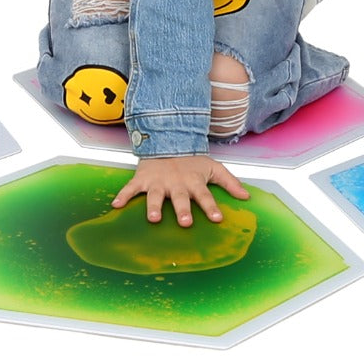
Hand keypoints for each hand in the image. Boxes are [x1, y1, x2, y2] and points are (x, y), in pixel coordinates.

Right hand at [111, 155, 249, 225]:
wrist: (167, 142)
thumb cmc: (191, 161)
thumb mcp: (213, 168)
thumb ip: (230, 183)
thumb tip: (247, 197)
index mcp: (193, 182)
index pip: (205, 196)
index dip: (211, 207)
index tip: (217, 218)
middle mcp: (176, 183)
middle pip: (180, 198)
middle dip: (183, 210)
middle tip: (186, 222)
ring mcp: (158, 182)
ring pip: (155, 195)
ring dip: (153, 206)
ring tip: (153, 218)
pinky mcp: (142, 179)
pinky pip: (130, 189)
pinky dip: (123, 196)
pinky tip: (116, 206)